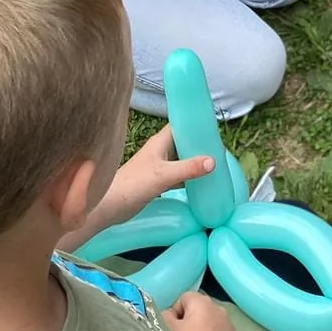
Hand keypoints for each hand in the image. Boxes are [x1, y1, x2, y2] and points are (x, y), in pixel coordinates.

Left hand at [96, 125, 216, 230]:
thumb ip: (188, 168)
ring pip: (183, 159)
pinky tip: (201, 183)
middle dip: (200, 145)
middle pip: (185, 142)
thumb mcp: (164, 175)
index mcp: (161, 141)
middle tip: (220, 150)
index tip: (214, 129)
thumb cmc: (133, 184)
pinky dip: (190, 177)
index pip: (182, 125)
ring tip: (216, 165)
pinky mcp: (158, 180)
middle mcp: (161, 150)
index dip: (197, 125)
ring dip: (196, 162)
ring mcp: (159, 165)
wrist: (111, 206)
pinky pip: (180, 175)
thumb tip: (213, 162)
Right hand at [163, 290, 238, 330]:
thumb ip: (165, 316)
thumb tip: (169, 314)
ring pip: (209, 323)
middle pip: (198, 310)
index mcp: (203, 302)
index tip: (173, 330)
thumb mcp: (168, 330)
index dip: (175, 313)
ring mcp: (229, 325)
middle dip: (189, 322)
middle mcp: (219, 309)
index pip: (184, 298)